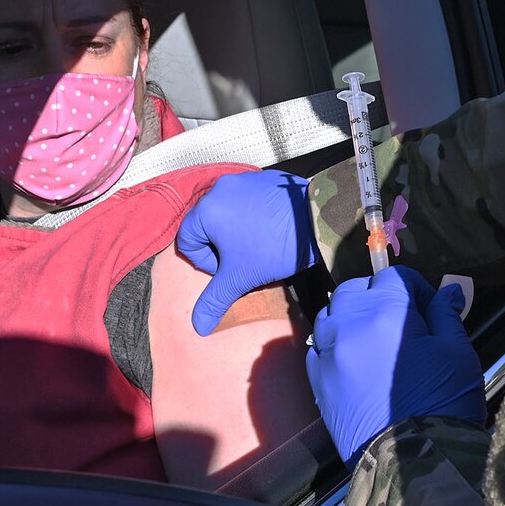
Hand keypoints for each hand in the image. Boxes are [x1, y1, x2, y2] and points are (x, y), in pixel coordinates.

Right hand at [177, 170, 318, 335]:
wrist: (318, 221)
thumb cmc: (275, 247)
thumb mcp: (241, 277)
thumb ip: (214, 300)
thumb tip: (198, 327)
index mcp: (207, 209)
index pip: (186, 241)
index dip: (205, 262)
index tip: (228, 268)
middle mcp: (220, 188)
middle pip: (204, 225)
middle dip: (219, 247)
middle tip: (241, 260)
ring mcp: (242, 180)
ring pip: (225, 212)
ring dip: (233, 232)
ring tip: (256, 246)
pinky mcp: (262, 178)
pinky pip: (245, 199)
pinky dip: (250, 216)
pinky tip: (269, 231)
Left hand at [306, 265, 484, 465]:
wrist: (414, 463)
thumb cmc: (443, 403)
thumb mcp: (457, 352)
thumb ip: (446, 316)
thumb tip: (447, 292)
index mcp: (387, 311)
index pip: (393, 276)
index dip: (415, 288)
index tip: (429, 307)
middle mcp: (350, 325)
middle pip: (354, 290)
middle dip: (377, 296)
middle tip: (401, 320)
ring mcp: (329, 354)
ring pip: (330, 315)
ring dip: (350, 317)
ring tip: (375, 338)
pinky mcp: (317, 382)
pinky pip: (318, 348)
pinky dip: (334, 346)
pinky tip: (356, 361)